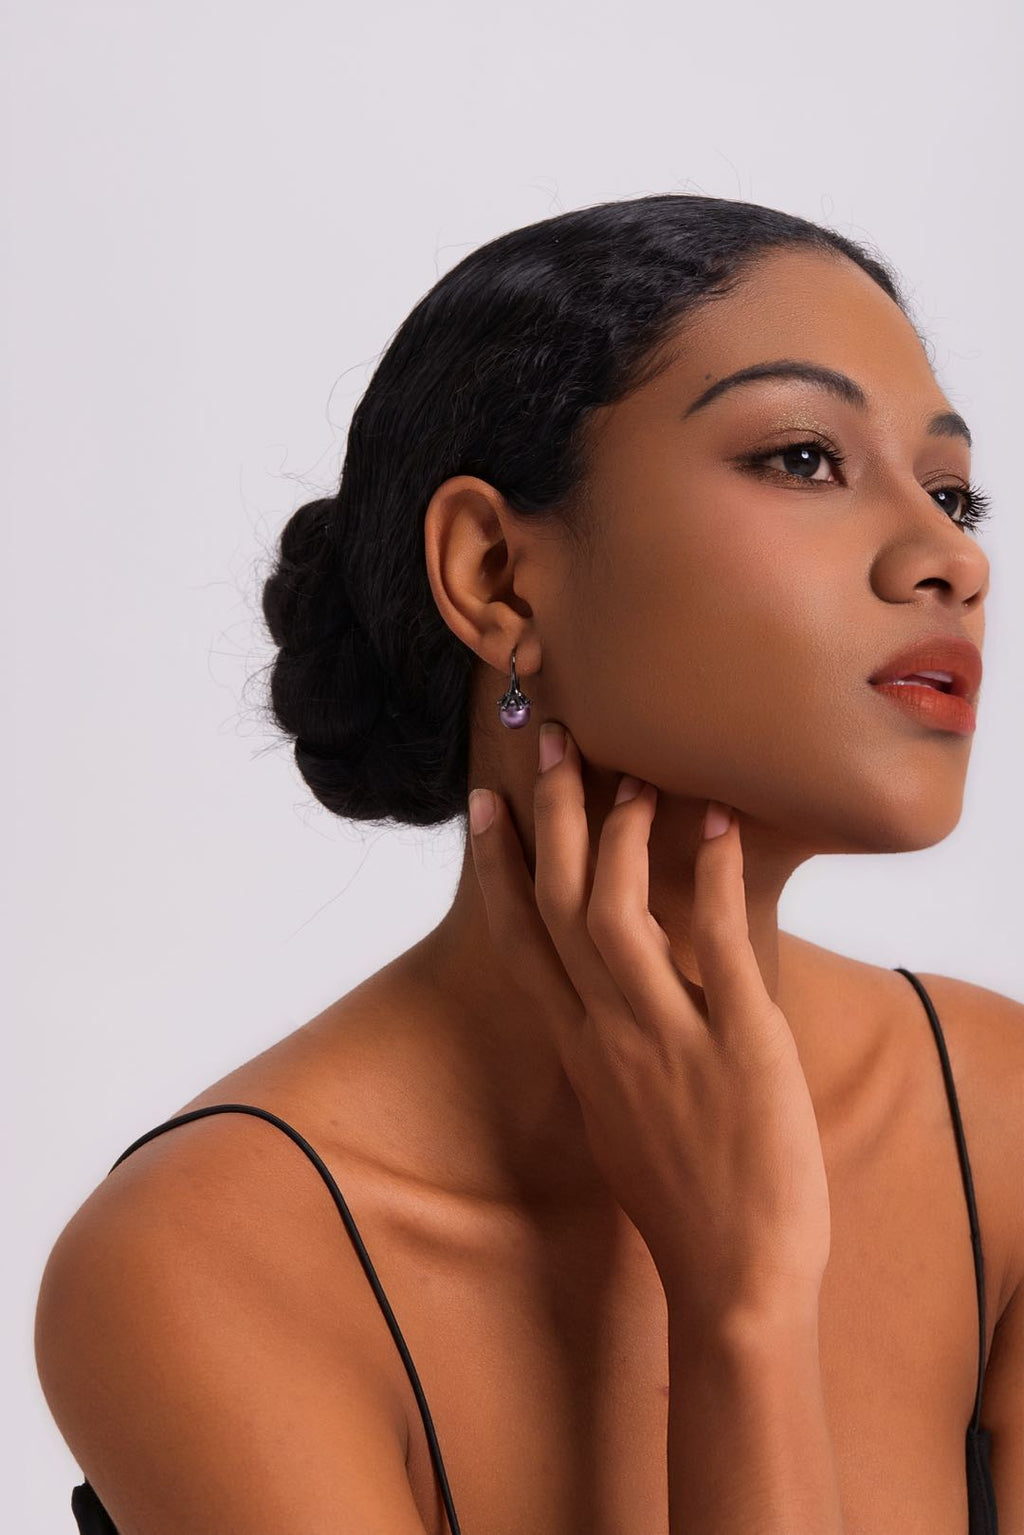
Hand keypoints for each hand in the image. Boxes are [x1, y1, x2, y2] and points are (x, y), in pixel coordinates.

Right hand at [468, 723, 831, 1320]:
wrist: (731, 1279)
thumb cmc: (682, 1205)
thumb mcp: (619, 1122)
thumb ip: (607, 1057)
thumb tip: (607, 1009)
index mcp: (577, 1052)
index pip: (520, 941)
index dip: (498, 867)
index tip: (486, 805)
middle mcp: (606, 1035)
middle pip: (560, 905)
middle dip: (552, 817)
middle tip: (553, 741)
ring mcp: (666, 1036)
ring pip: (617, 913)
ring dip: (621, 833)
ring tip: (633, 771)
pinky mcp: (738, 1042)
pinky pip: (718, 944)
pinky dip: (715, 879)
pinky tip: (718, 825)